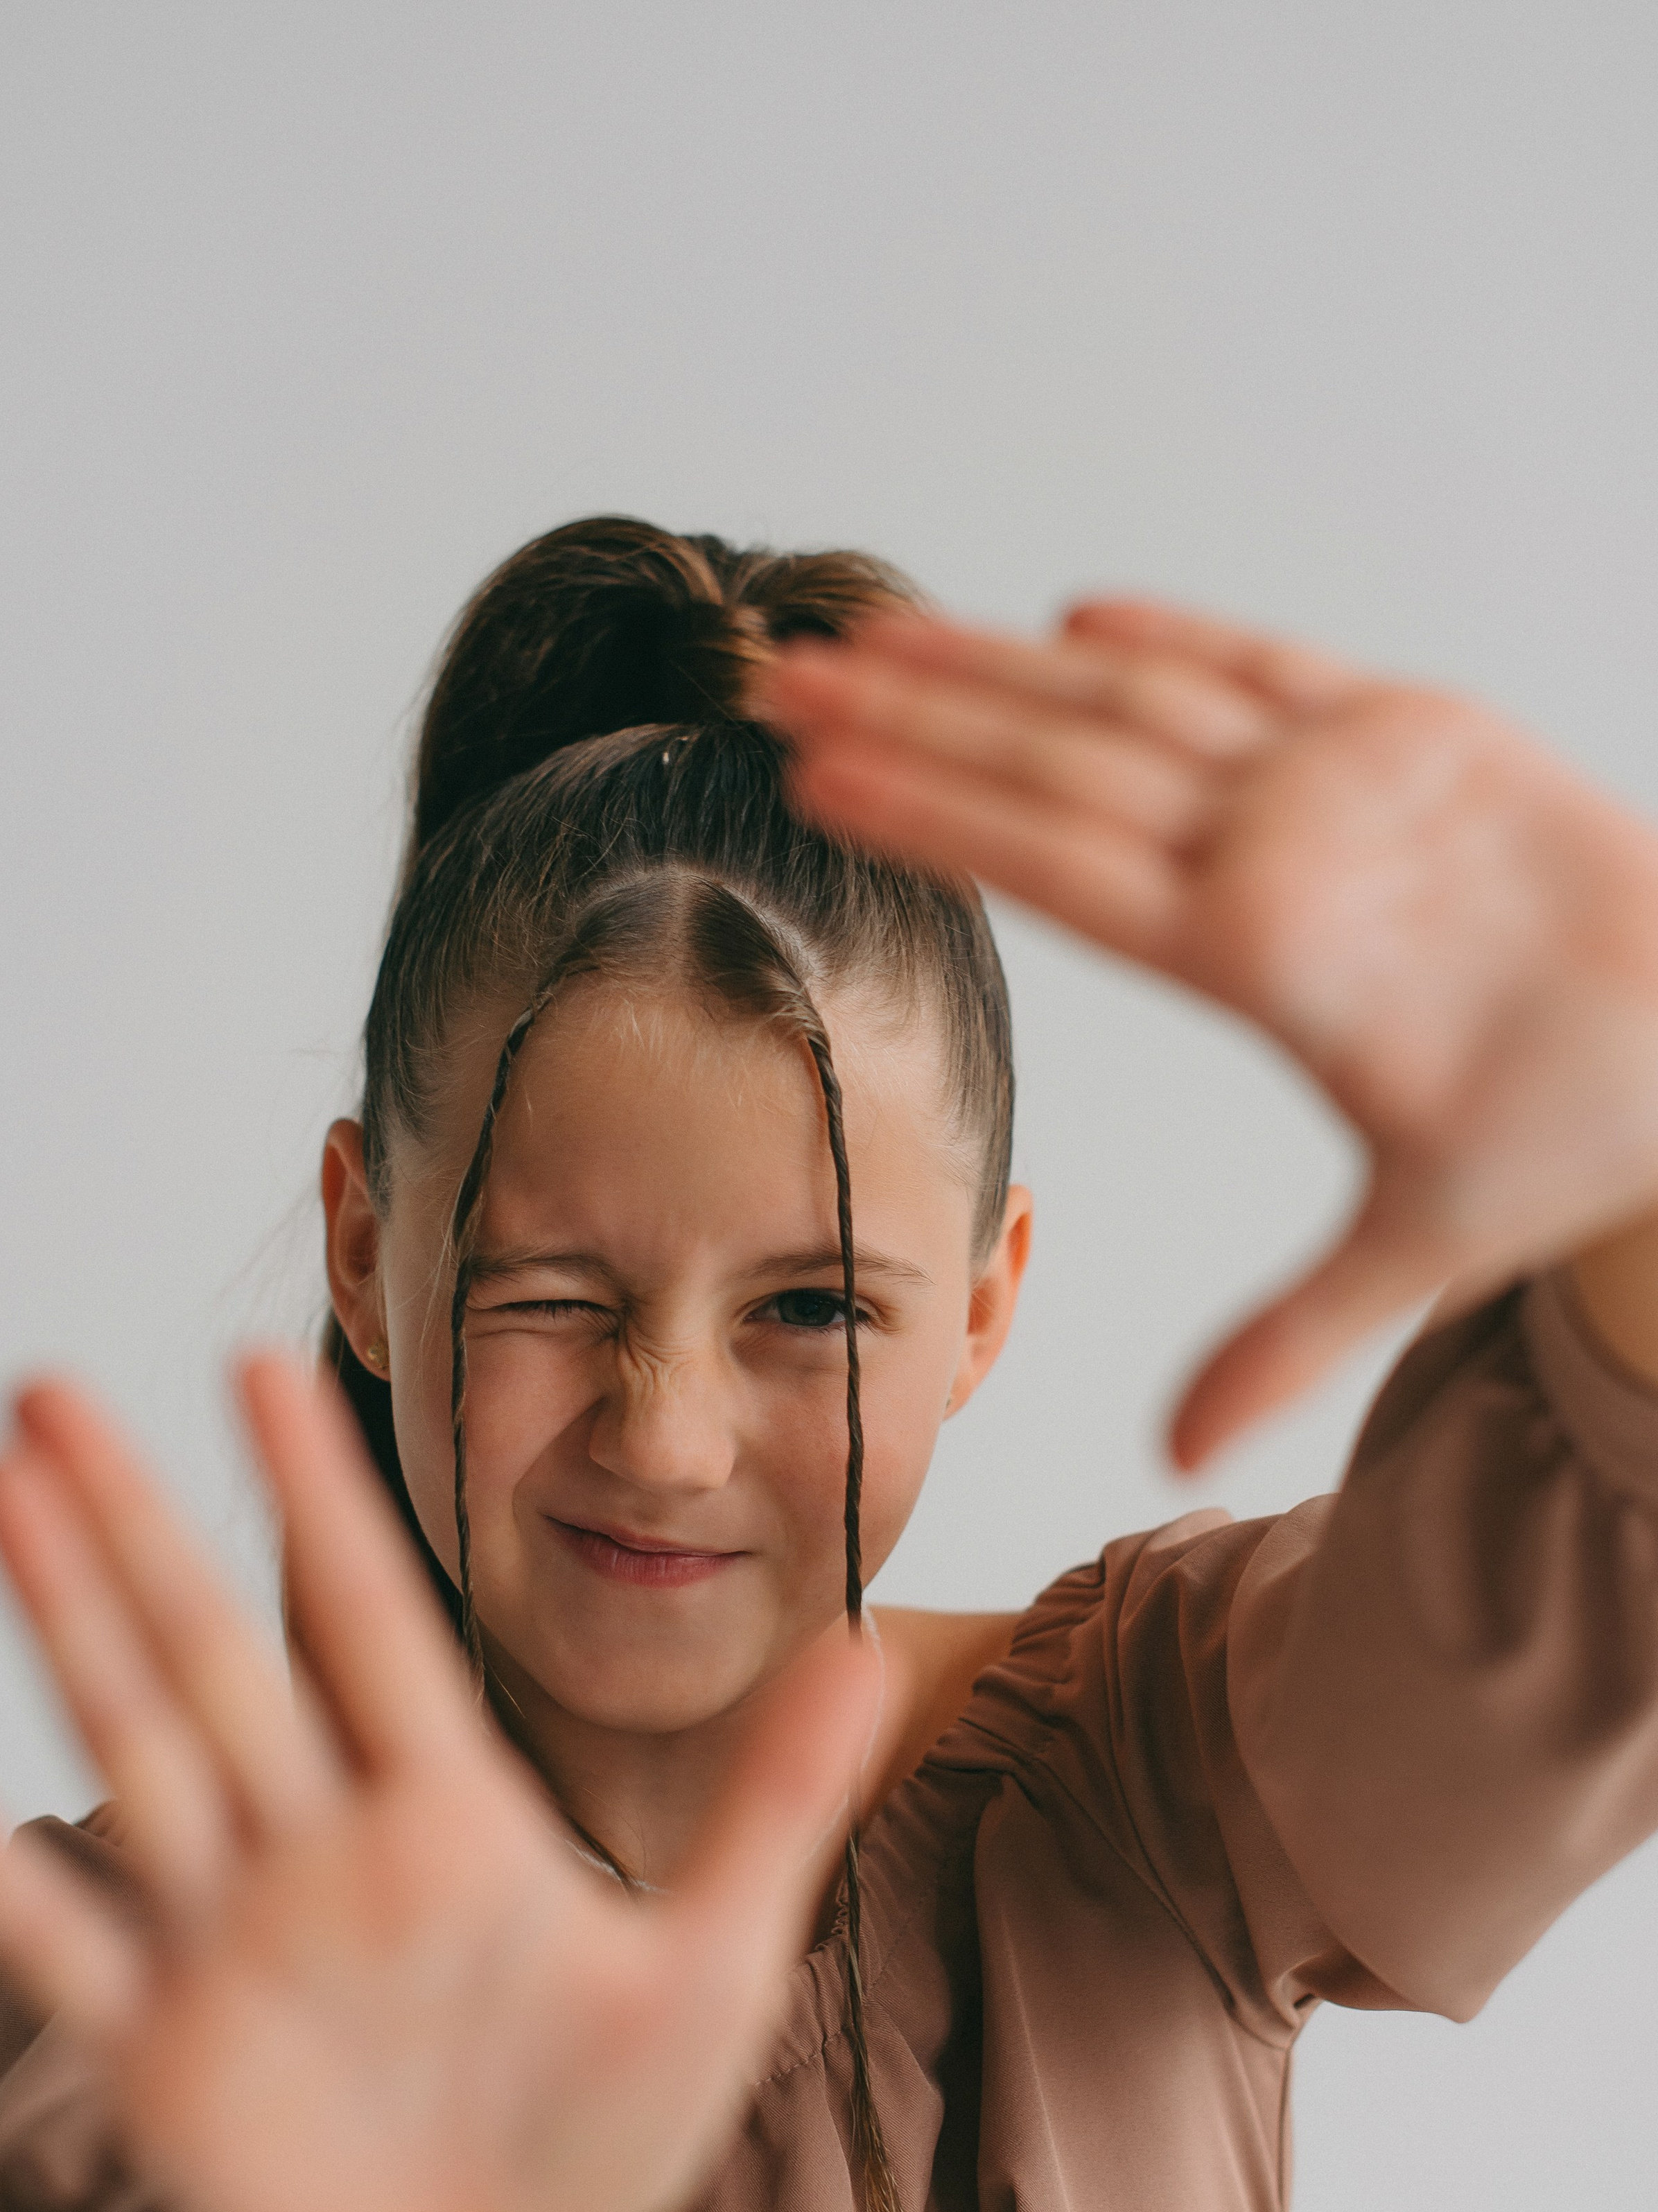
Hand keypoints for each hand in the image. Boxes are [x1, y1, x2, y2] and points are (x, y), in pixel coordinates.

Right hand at [0, 1365, 877, 2211]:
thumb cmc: (599, 2118)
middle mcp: (318, 1849)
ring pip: (131, 1752)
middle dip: (133, 1524)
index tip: (263, 1367)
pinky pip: (64, 1943)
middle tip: (49, 1389)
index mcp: (446, 1812)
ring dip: (61, 1625)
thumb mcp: (712, 1963)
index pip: (370, 1619)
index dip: (317, 1496)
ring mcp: (228, 1943)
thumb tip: (876, 1647)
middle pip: (214, 1657)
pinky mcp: (161, 2057)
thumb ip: (774, 1808)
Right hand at [761, 604, 1657, 1463]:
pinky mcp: (1410, 719)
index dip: (926, 809)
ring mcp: (1349, 762)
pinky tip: (1073, 616)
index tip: (816, 768)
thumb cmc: (1569, 1134)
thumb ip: (1287, 1337)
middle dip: (910, 714)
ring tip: (880, 631)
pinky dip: (1167, 635)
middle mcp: (1292, 834)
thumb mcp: (1425, 1247)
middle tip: (787, 674)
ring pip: (1138, 697)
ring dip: (997, 662)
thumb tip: (1170, 1450)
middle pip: (1062, 759)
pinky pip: (1261, 659)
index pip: (1054, 864)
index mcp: (1271, 954)